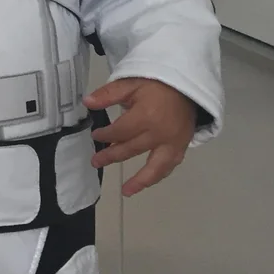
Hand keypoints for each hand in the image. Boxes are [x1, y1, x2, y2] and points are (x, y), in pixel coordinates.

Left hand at [85, 78, 196, 197]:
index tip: (96, 136)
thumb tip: (86, 103)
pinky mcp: (182, 146)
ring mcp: (173, 143)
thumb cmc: (156, 83)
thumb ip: (108, 94)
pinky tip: (147, 182)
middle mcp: (160, 134)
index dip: (105, 135)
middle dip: (111, 156)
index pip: (120, 132)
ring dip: (139, 180)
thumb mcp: (130, 82)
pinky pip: (169, 166)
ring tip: (126, 191)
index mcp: (145, 116)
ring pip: (155, 167)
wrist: (187, 85)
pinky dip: (158, 176)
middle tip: (95, 162)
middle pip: (131, 150)